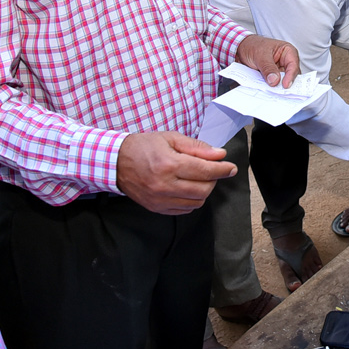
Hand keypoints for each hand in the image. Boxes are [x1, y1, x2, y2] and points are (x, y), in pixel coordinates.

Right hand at [116, 131, 235, 214]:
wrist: (117, 162)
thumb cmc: (144, 146)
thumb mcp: (171, 138)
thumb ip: (197, 147)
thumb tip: (219, 155)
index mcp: (169, 164)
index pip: (205, 171)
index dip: (222, 170)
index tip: (231, 168)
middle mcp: (165, 185)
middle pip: (203, 189)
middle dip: (214, 179)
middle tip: (212, 170)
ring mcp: (160, 200)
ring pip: (196, 202)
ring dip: (204, 191)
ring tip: (198, 178)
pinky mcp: (156, 208)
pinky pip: (184, 210)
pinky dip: (191, 201)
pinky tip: (188, 188)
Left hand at [236, 34, 298, 87]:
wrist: (241, 49)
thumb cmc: (253, 46)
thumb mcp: (260, 55)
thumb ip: (268, 67)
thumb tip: (275, 80)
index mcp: (288, 52)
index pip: (293, 65)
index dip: (290, 76)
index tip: (285, 85)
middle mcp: (285, 62)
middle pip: (290, 76)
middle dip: (284, 84)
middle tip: (279, 92)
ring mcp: (279, 71)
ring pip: (282, 82)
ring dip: (277, 88)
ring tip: (271, 92)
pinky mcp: (272, 78)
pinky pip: (274, 85)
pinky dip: (270, 89)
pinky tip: (266, 91)